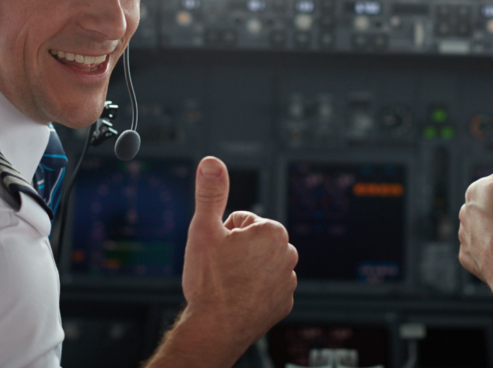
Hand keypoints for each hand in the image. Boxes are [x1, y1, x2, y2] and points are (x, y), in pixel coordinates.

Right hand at [181, 156, 297, 350]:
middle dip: (237, 251)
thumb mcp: (204, 230)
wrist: (215, 329)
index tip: (218, 252)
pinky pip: (266, 287)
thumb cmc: (210, 281)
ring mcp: (288, 280)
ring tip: (229, 285)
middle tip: (222, 269)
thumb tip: (211, 162)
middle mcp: (288, 253)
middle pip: (253, 241)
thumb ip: (210, 193)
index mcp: (272, 231)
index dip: (224, 235)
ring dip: (246, 269)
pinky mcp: (284, 302)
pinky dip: (254, 290)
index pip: (241, 221)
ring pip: (259, 264)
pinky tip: (239, 298)